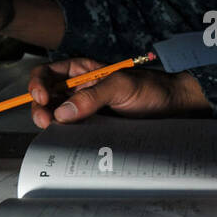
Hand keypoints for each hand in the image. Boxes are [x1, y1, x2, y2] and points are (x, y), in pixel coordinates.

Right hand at [28, 59, 211, 127]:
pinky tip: (67, 144)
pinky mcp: (95, 131)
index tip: (42, 98)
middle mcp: (80, 91)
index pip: (49, 73)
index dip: (38, 84)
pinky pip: (74, 135)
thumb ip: (92, 96)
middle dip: (39, 109)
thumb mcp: (122, 85)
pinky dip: (66, 139)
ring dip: (50, 125)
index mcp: (83, 72)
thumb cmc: (153, 89)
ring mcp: (87, 112)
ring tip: (54, 133)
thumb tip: (62, 113)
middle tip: (45, 122)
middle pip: (47, 99)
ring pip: (57, 118)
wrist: (178, 110)